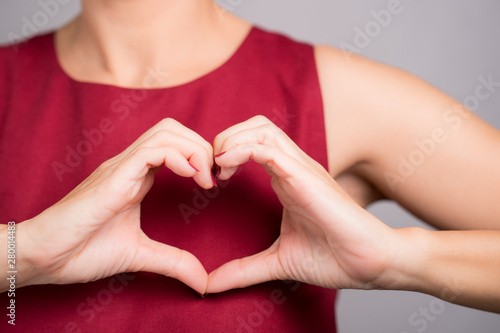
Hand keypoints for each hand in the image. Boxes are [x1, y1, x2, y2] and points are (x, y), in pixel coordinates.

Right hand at [18, 119, 213, 293]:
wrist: (44, 257)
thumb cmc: (83, 250)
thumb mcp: (140, 254)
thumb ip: (173, 261)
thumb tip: (203, 280)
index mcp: (137, 177)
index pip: (174, 146)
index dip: (199, 157)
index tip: (213, 183)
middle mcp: (130, 165)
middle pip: (173, 129)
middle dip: (201, 146)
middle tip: (213, 177)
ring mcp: (121, 167)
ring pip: (165, 132)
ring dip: (194, 149)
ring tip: (205, 179)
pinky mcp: (114, 176)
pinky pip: (152, 150)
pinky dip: (179, 157)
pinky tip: (190, 178)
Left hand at [207, 116, 398, 292]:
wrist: (370, 265)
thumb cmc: (333, 258)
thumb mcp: (277, 261)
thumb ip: (243, 269)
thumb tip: (210, 285)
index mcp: (287, 179)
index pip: (253, 143)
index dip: (227, 152)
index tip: (212, 181)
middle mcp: (293, 167)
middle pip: (255, 126)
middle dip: (226, 137)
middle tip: (213, 169)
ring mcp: (301, 169)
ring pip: (261, 129)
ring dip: (232, 140)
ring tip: (219, 168)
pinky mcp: (305, 177)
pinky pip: (268, 149)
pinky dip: (241, 151)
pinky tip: (226, 169)